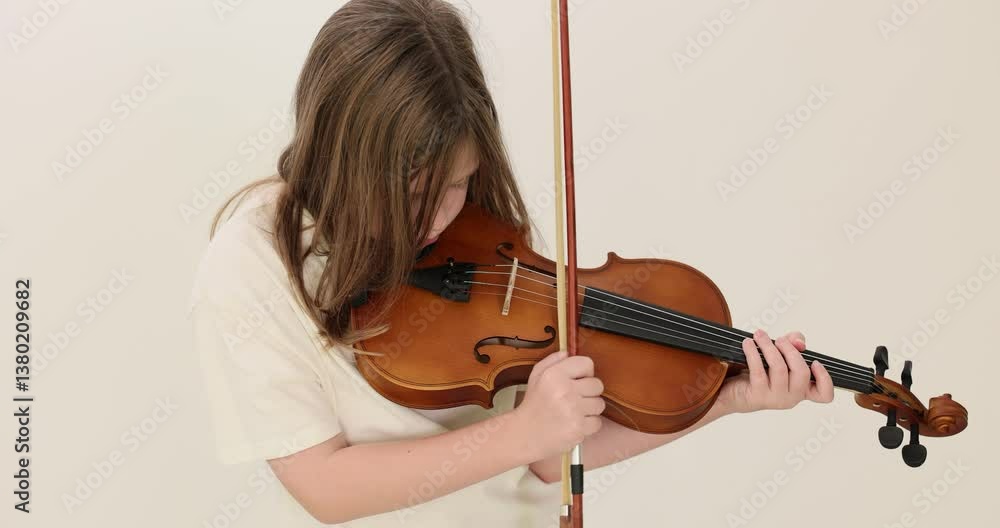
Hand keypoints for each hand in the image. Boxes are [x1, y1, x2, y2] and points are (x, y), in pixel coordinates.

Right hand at [513, 350, 604, 460]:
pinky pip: (597, 422)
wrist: (525, 435)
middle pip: (597, 385)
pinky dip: (588, 425)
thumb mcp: (536, 377)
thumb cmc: (533, 406)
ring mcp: (573, 411)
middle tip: (575, 398)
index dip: (584, 372)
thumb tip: (567, 353)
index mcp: (554, 375)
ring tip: (574, 412)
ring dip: (589, 409)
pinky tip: (575, 423)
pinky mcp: (579, 428)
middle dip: (588, 392)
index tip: (578, 380)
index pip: (587, 363)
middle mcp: (565, 391)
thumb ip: (552, 361)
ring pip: (599, 404)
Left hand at [718, 329, 833, 413]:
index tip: (815, 362)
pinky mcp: (758, 395)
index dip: (825, 379)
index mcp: (801, 390)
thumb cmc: (759, 371)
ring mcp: (775, 398)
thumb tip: (798, 342)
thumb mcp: (779, 355)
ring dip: (769, 346)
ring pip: (779, 368)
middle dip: (790, 350)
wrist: (731, 390)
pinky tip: (748, 343)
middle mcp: (791, 397)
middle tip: (779, 339)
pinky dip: (753, 352)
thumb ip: (794, 345)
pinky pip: (758, 370)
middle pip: (802, 372)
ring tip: (759, 335)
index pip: (824, 395)